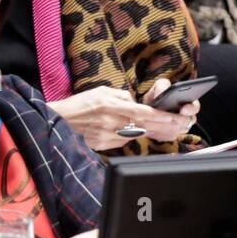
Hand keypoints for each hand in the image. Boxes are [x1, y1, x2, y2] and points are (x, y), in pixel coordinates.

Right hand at [47, 84, 194, 150]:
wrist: (56, 121)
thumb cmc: (79, 104)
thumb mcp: (101, 92)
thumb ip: (122, 96)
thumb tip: (136, 102)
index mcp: (112, 106)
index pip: (143, 113)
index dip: (162, 117)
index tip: (175, 118)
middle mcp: (111, 122)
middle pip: (145, 126)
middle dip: (165, 126)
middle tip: (180, 125)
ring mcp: (107, 136)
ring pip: (136, 135)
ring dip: (148, 131)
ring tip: (161, 127)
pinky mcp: (103, 145)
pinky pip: (123, 141)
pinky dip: (129, 136)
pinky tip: (127, 131)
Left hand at [140, 78, 200, 141]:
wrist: (146, 109)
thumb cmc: (156, 96)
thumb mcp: (159, 87)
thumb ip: (163, 85)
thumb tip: (164, 90)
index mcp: (188, 103)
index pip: (195, 107)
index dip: (191, 109)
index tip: (183, 109)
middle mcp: (187, 117)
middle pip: (187, 122)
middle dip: (177, 120)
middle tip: (169, 118)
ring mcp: (181, 128)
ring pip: (177, 130)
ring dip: (167, 127)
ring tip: (156, 122)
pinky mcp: (172, 136)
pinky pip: (169, 136)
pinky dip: (161, 133)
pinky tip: (152, 128)